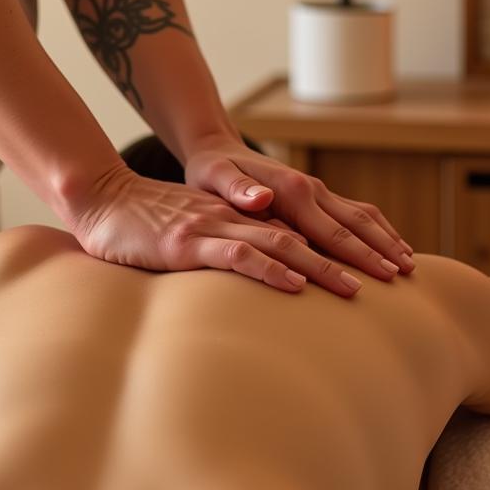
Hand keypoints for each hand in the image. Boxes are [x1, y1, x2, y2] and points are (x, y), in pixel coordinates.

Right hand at [62, 163, 370, 296]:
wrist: (101, 201)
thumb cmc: (147, 225)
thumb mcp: (198, 233)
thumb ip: (232, 246)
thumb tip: (271, 273)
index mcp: (243, 214)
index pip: (305, 228)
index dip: (345, 244)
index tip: (380, 266)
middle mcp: (237, 216)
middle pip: (305, 234)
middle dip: (350, 256)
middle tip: (388, 278)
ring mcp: (214, 226)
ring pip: (280, 243)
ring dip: (322, 265)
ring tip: (355, 288)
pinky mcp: (188, 242)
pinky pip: (237, 254)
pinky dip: (269, 268)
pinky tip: (295, 283)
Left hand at [184, 136, 414, 288]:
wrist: (216, 148)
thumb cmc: (211, 170)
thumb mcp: (215, 177)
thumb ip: (237, 189)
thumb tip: (261, 198)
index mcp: (293, 190)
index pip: (332, 231)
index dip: (359, 255)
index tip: (385, 276)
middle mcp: (312, 189)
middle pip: (357, 224)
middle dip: (384, 250)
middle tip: (408, 276)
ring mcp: (317, 191)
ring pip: (362, 216)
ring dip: (387, 239)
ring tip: (410, 264)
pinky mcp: (315, 196)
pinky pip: (353, 213)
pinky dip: (376, 230)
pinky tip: (389, 246)